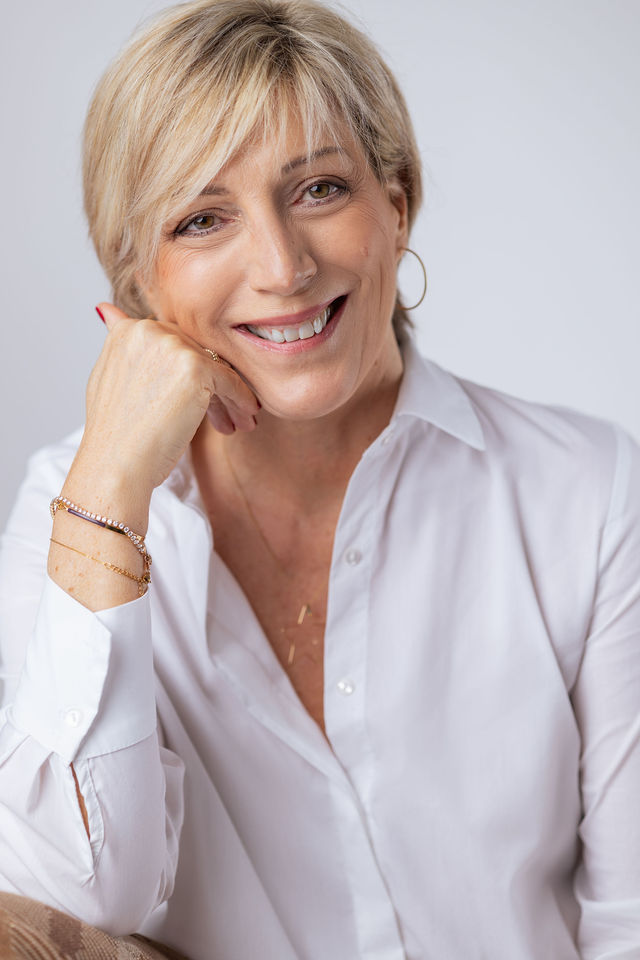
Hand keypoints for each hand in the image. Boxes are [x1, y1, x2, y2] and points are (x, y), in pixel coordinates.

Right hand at [76, 303, 258, 499]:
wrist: (116, 464)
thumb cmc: (115, 434)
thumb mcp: (107, 376)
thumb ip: (118, 343)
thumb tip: (108, 311)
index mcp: (128, 330)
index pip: (175, 345)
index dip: (189, 374)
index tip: (198, 397)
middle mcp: (148, 329)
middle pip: (198, 354)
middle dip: (211, 386)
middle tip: (226, 412)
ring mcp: (171, 346)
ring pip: (215, 368)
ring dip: (230, 395)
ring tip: (238, 419)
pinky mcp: (194, 367)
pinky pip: (229, 381)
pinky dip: (241, 399)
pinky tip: (246, 415)